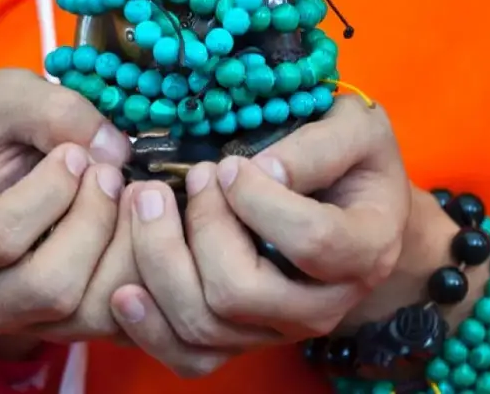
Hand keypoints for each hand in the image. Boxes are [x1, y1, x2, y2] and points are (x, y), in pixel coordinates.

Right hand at [0, 68, 135, 342]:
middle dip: (94, 220)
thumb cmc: (8, 140)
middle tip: (112, 174)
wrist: (22, 179)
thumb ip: (51, 109)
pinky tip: (145, 226)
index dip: (51, 190)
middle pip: (49, 286)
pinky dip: (146, 269)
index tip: (73, 153)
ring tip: (133, 196)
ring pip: (91, 310)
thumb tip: (113, 151)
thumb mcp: (10, 99)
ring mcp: (29, 324)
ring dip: (127, 244)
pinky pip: (124, 320)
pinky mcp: (77, 332)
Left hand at [111, 95, 408, 375]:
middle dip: (199, 226)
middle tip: (190, 176)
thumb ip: (316, 148)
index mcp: (365, 250)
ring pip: (204, 324)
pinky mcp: (241, 341)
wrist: (356, 208)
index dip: (258, 200)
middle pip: (239, 291)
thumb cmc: (354, 160)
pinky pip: (190, 358)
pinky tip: (124, 289)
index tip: (230, 165)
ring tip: (146, 201)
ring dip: (160, 260)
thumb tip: (258, 170)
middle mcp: (324, 305)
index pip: (310, 241)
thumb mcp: (354, 130)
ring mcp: (279, 330)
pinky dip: (149, 328)